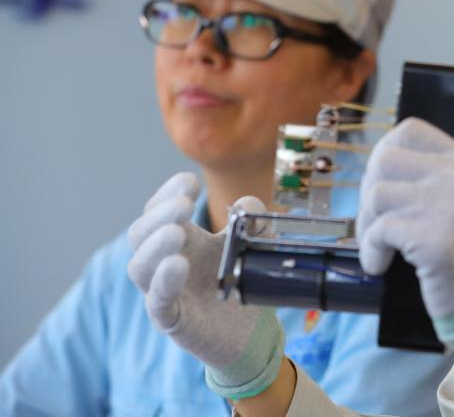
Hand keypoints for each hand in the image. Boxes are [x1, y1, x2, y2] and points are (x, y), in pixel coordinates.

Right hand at [126, 172, 283, 399]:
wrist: (250, 334)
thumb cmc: (239, 284)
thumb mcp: (247, 247)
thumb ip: (250, 223)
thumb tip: (248, 204)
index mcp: (181, 240)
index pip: (158, 211)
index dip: (167, 193)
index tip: (189, 182)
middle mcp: (164, 263)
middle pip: (141, 233)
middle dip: (159, 214)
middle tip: (185, 204)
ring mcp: (164, 292)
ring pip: (139, 267)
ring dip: (156, 245)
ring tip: (177, 232)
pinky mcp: (171, 320)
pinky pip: (157, 301)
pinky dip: (164, 282)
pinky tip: (178, 265)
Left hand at [357, 119, 453, 375]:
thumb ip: (453, 168)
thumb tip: (402, 140)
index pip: (411, 130)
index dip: (386, 152)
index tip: (382, 181)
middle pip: (385, 159)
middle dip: (370, 192)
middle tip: (376, 222)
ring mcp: (450, 207)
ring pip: (376, 193)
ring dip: (367, 224)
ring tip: (380, 246)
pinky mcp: (435, 240)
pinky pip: (378, 230)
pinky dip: (371, 251)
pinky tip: (381, 265)